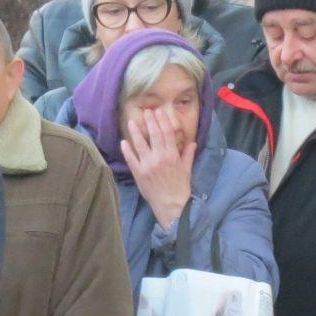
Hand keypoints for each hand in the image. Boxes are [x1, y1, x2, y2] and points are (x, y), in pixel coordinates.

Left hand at [122, 109, 194, 228]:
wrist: (172, 205)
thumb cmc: (180, 187)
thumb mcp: (186, 169)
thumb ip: (188, 155)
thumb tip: (192, 143)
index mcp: (172, 155)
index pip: (167, 133)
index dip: (162, 121)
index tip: (158, 112)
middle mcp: (160, 157)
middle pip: (154, 135)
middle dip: (149, 121)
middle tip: (146, 111)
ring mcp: (148, 165)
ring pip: (140, 144)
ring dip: (135, 132)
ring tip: (131, 121)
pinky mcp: (139, 173)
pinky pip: (131, 159)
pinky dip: (127, 150)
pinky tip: (123, 142)